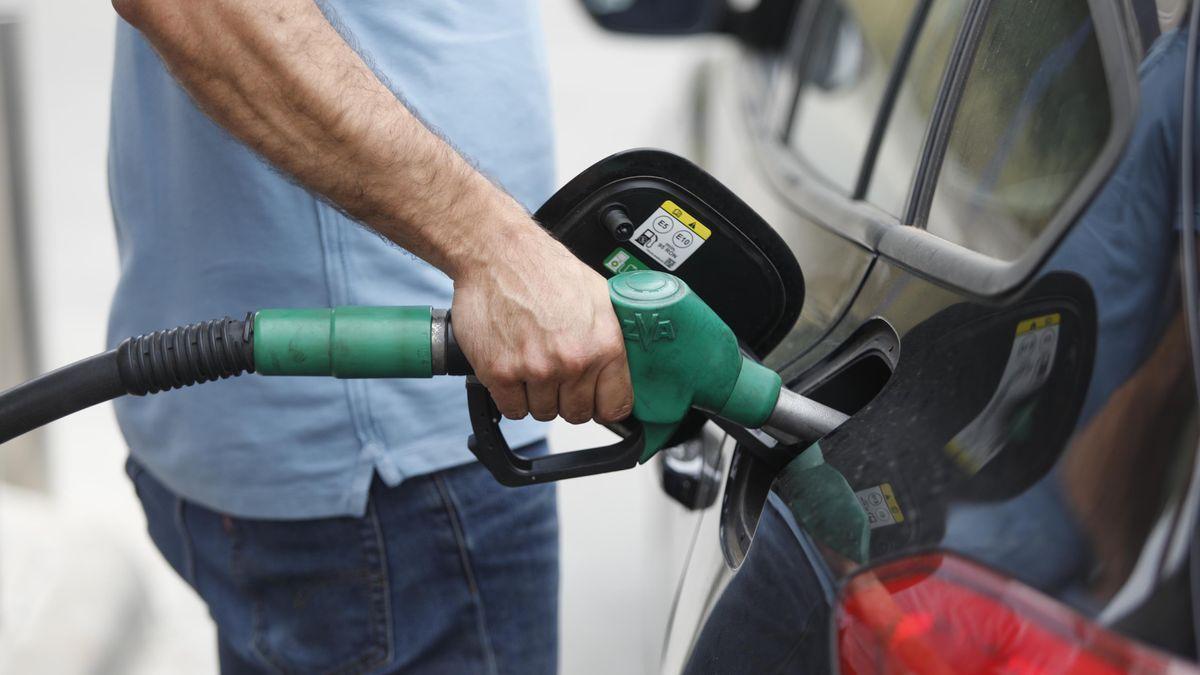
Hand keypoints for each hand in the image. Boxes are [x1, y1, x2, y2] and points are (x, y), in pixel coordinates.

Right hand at [450, 226, 632, 423]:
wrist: (499, 252)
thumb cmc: (545, 269)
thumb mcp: (598, 297)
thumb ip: (611, 339)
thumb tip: (621, 370)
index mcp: (604, 344)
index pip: (616, 406)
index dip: (604, 406)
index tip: (596, 402)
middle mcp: (573, 361)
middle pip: (576, 413)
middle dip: (567, 399)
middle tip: (556, 373)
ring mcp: (536, 369)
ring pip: (543, 412)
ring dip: (537, 396)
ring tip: (531, 363)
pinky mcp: (500, 372)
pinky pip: (512, 409)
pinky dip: (510, 395)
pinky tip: (512, 369)